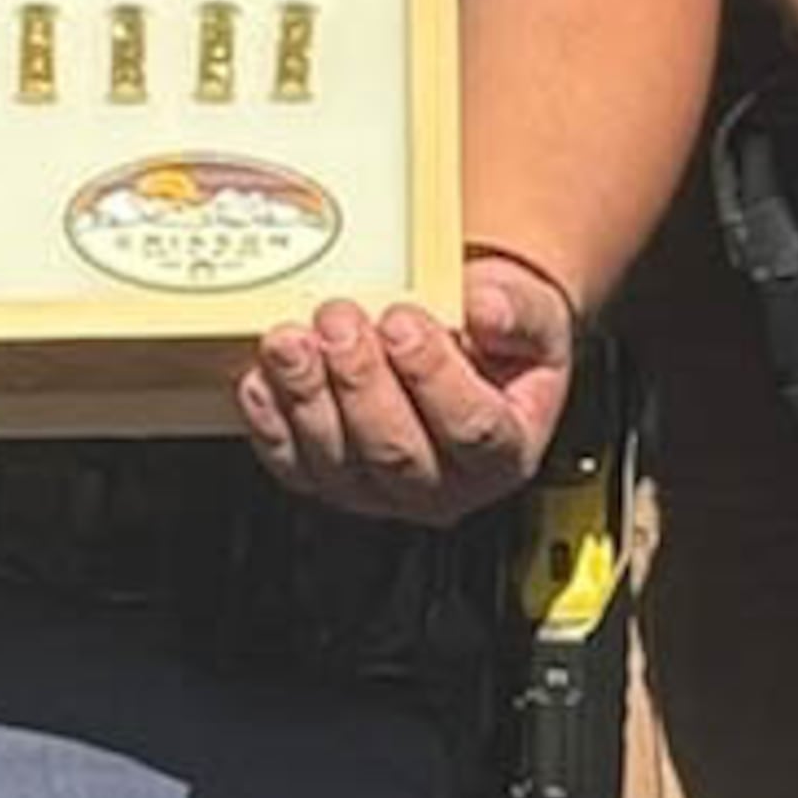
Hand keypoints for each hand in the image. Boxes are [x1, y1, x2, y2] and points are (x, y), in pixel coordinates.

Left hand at [235, 247, 579, 524]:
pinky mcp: (327, 478)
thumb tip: (487, 309)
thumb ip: (515, 312)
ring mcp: (379, 488)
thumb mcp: (534, 316)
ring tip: (292, 340)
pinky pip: (292, 462)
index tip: (404, 322)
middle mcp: (441, 484)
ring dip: (307, 394)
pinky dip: (271, 420)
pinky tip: (264, 378)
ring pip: (337, 459)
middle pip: (395, 450)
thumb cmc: (501, 340)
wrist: (468, 343)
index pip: (470, 427)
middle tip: (340, 322)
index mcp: (503, 452)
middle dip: (359, 380)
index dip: (432, 376)